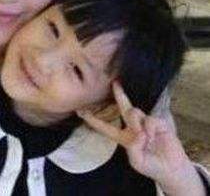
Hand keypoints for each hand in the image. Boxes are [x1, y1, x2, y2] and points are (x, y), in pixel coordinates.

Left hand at [77, 81, 204, 195]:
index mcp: (123, 137)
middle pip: (123, 107)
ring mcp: (146, 122)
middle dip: (119, 93)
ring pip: (134, 113)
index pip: (104, 127)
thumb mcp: (137, 161)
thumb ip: (134, 147)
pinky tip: (155, 137)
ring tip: (146, 139)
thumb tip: (139, 131)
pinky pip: (149, 120)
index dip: (92, 119)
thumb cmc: (150, 165)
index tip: (79, 110)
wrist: (172, 169)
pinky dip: (150, 129)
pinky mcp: (158, 122)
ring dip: (137, 124)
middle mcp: (132, 126)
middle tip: (114, 82)